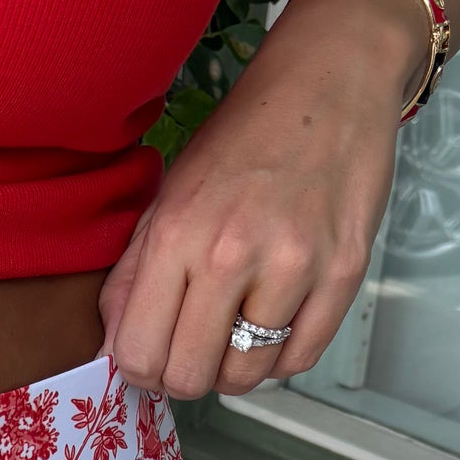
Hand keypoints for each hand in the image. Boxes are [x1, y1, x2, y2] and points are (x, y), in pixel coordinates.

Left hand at [98, 0, 421, 401]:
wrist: (330, 82)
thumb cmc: (244, 139)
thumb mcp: (170, 194)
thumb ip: (135, 272)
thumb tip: (116, 343)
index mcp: (175, 233)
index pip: (139, 353)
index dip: (141, 371)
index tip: (153, 357)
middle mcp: (231, 254)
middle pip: (191, 377)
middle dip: (186, 376)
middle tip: (195, 350)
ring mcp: (293, 266)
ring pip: (247, 376)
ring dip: (236, 367)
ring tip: (237, 331)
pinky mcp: (343, 272)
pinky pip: (299, 359)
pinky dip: (281, 356)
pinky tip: (274, 323)